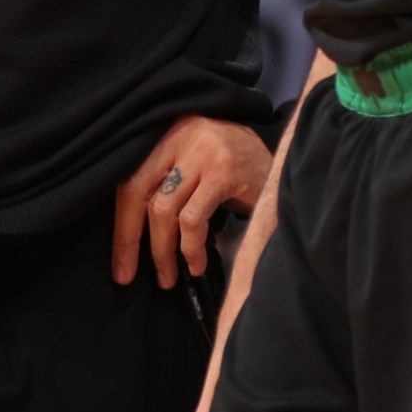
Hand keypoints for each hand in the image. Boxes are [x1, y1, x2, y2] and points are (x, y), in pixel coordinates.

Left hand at [112, 117, 271, 287]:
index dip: (121, 224)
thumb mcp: (197, 165)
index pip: (130, 178)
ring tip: (169, 278)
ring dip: (162, 251)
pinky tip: (196, 264)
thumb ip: (168, 184)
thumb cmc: (239, 169)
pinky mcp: (223, 170)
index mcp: (169, 133)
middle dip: (130, 240)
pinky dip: (190, 248)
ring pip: (164, 209)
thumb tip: (133, 233)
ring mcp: (203, 152)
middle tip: (129, 276)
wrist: (291, 160)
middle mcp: (182, 134)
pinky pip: (193, 219)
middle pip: (139, 191)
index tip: (120, 263)